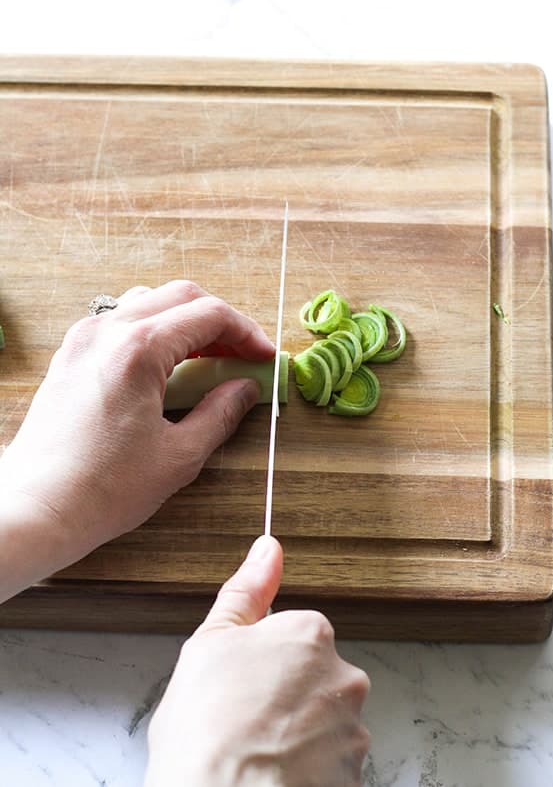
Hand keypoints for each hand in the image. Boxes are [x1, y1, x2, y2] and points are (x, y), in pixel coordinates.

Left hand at [0, 281, 273, 576]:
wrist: (36, 509)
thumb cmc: (102, 489)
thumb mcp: (178, 456)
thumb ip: (220, 413)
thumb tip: (245, 389)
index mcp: (138, 349)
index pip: (209, 314)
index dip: (246, 333)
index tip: (263, 357)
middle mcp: (107, 331)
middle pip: (181, 296)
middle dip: (220, 322)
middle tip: (242, 356)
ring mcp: (84, 339)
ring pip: (149, 301)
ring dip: (186, 321)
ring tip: (207, 359)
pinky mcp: (71, 354)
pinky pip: (121, 321)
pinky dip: (154, 331)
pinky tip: (166, 367)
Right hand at [145, 536, 369, 786]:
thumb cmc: (206, 730)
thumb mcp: (210, 643)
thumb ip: (246, 592)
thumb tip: (267, 550)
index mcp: (310, 634)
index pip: (293, 637)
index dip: (260, 662)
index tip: (239, 683)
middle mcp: (343, 677)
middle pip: (314, 680)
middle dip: (284, 698)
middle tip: (243, 721)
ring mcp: (352, 731)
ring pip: (323, 725)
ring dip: (298, 738)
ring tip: (255, 753)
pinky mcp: (354, 778)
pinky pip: (330, 767)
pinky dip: (307, 772)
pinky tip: (273, 777)